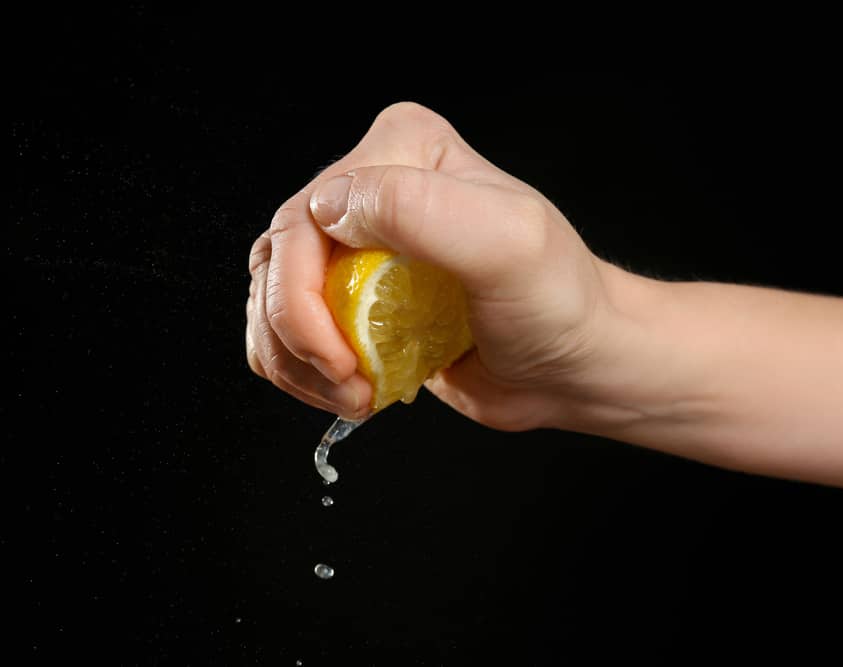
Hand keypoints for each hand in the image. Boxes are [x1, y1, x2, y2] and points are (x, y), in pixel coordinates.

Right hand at [245, 102, 640, 429]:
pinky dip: (300, 373)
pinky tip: (351, 391)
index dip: (302, 291)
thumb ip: (419, 209)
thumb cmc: (557, 303)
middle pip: (278, 258)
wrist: (573, 365)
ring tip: (355, 392)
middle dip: (297, 334)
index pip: (308, 212)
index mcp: (402, 150)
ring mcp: (357, 249)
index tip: (345, 353)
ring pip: (268, 300)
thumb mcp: (507, 243)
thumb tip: (327, 208)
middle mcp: (371, 190)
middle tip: (349, 379)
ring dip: (297, 362)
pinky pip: (285, 335)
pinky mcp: (353, 303)